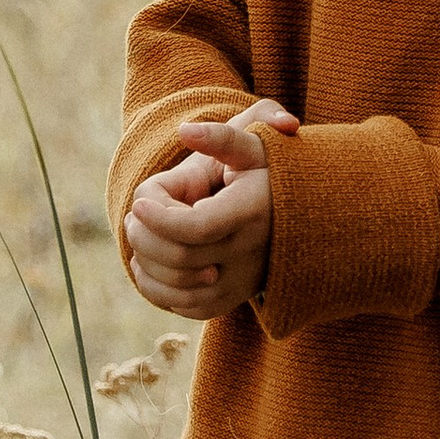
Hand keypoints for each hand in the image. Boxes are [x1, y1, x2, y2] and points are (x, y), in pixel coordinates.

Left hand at [123, 106, 294, 319]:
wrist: (305, 213)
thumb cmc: (268, 170)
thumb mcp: (252, 145)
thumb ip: (220, 136)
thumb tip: (185, 131)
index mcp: (253, 211)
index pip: (197, 228)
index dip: (159, 218)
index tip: (138, 202)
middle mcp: (251, 253)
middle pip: (181, 258)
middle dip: (145, 236)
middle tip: (134, 214)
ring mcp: (243, 282)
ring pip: (180, 290)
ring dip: (146, 264)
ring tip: (139, 234)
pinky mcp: (233, 298)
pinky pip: (187, 307)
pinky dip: (157, 290)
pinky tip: (147, 265)